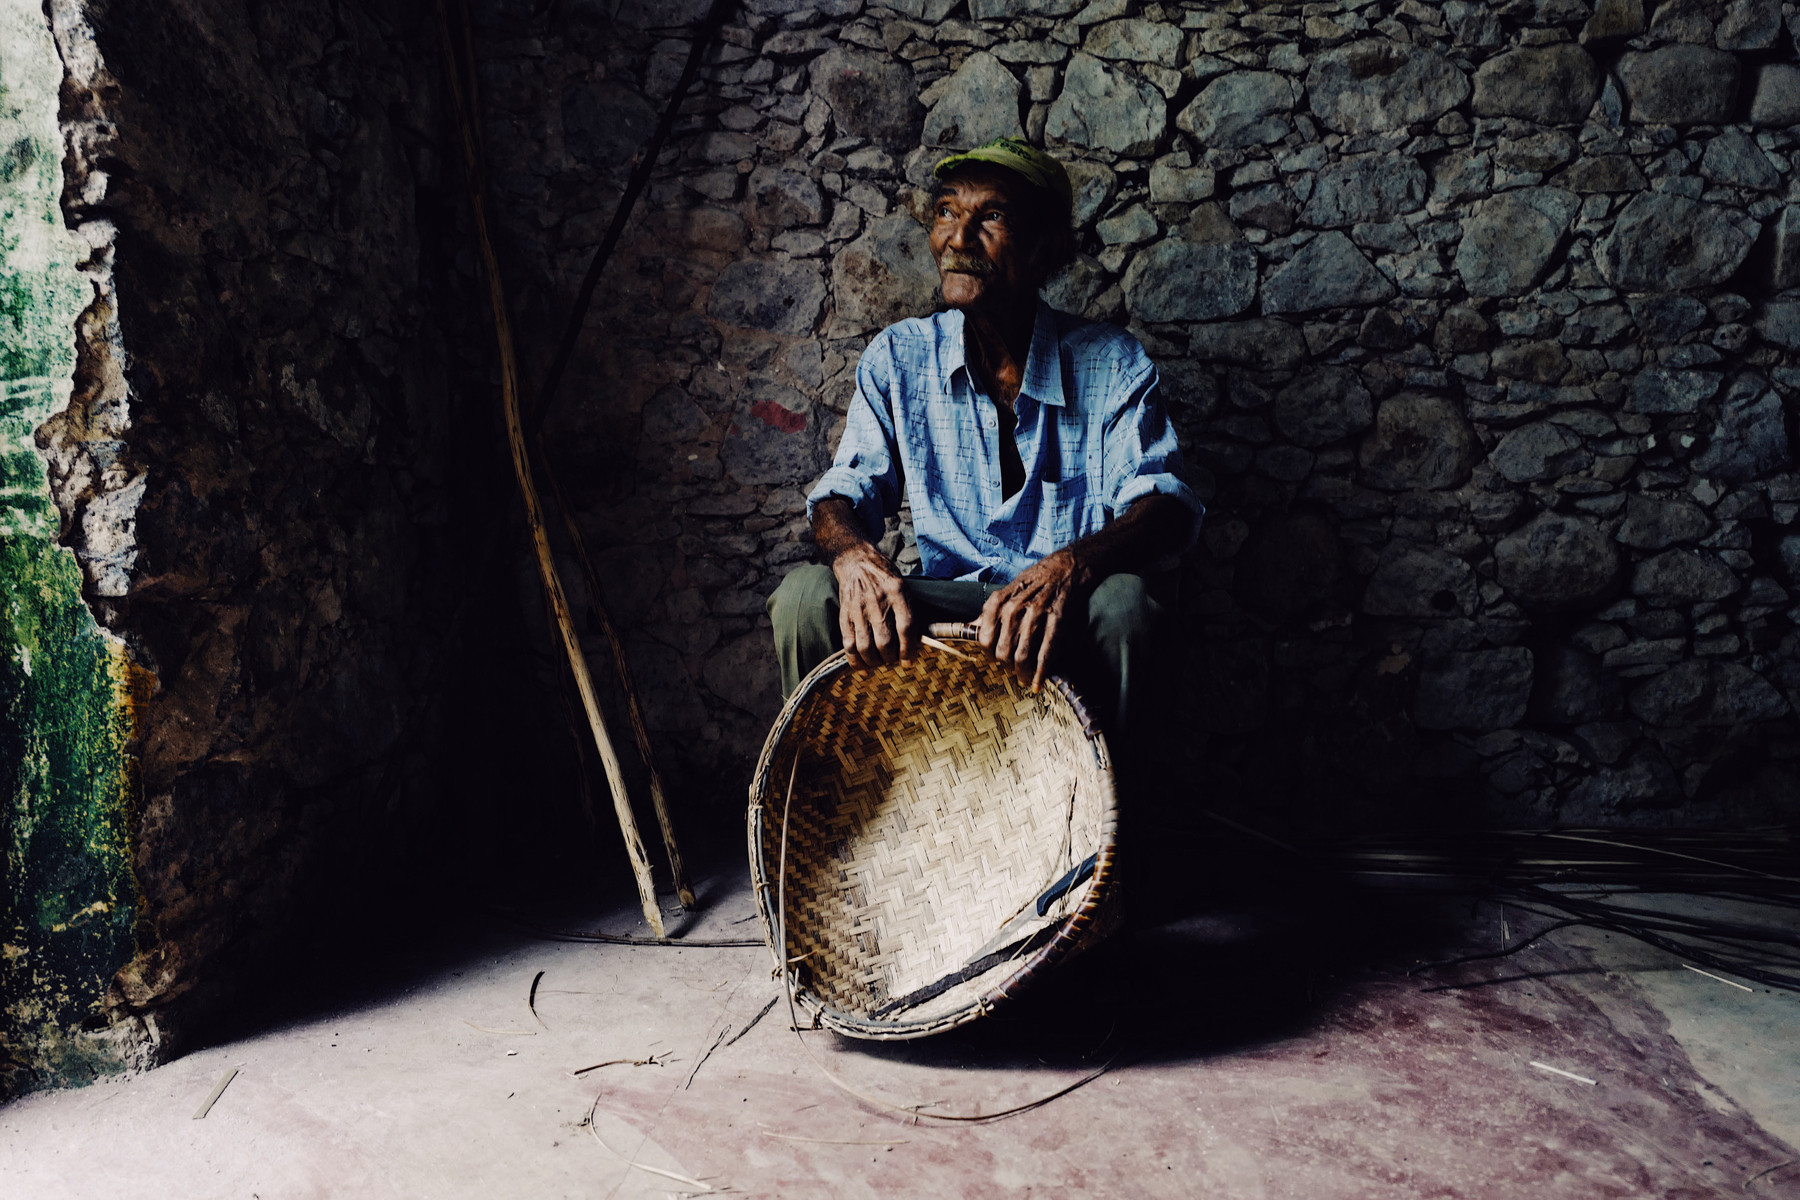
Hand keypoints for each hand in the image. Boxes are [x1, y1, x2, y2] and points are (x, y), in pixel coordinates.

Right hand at [830, 541, 916, 668]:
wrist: (856, 562)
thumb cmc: (884, 577)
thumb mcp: (903, 586)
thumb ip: (909, 611)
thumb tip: (917, 642)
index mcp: (897, 592)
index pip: (906, 627)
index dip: (909, 649)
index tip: (909, 661)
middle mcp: (877, 601)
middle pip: (885, 641)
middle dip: (891, 658)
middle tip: (894, 659)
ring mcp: (858, 610)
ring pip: (866, 647)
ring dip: (875, 662)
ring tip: (880, 661)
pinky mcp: (845, 616)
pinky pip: (848, 645)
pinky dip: (855, 661)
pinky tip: (863, 668)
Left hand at [977, 549, 1092, 690]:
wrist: (1066, 566)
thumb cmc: (1035, 580)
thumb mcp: (1008, 591)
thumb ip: (989, 611)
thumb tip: (970, 627)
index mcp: (999, 601)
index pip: (984, 639)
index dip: (990, 654)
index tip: (998, 660)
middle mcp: (1014, 608)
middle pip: (1003, 651)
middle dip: (1008, 667)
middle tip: (1015, 671)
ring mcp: (1036, 614)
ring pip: (1022, 655)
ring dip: (1023, 673)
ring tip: (1025, 680)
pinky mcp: (1057, 619)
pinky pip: (1046, 652)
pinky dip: (1041, 672)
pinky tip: (1038, 683)